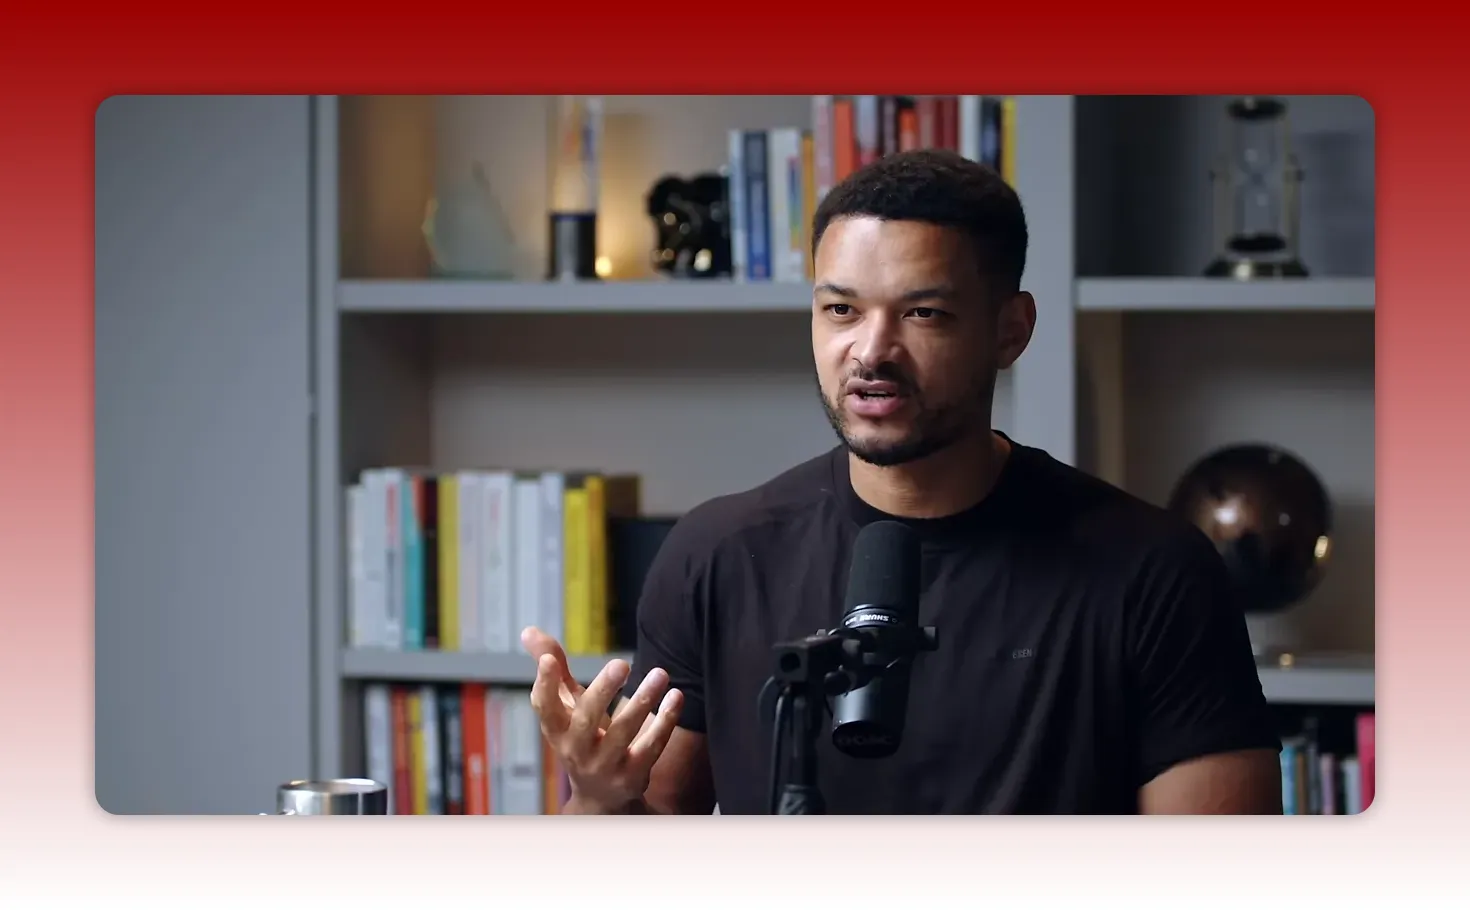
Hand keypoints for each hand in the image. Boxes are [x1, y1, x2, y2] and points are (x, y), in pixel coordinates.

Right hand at [521, 626, 683, 813]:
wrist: (601, 798)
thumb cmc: (581, 738)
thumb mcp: (566, 707)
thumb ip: (554, 669)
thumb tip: (528, 630)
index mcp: (556, 730)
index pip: (545, 708)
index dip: (545, 684)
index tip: (550, 660)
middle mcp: (576, 751)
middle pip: (586, 720)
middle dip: (602, 691)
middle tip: (621, 662)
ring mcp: (605, 766)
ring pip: (623, 733)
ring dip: (642, 701)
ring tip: (660, 673)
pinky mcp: (632, 776)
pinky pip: (651, 747)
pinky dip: (665, 721)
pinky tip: (675, 696)